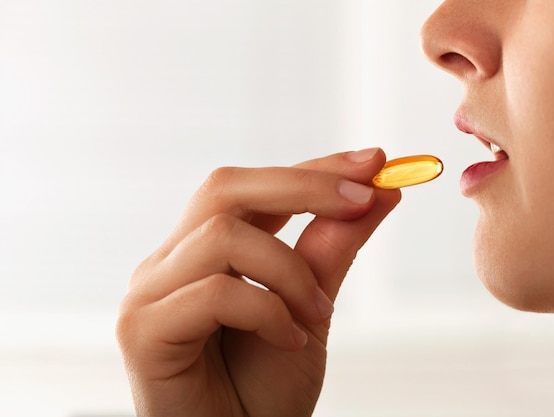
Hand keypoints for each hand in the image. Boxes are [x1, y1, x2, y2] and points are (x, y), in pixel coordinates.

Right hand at [116, 148, 400, 416]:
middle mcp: (170, 261)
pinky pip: (216, 291)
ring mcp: (150, 292)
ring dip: (289, 271)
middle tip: (362, 198)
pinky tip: (287, 339)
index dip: (311, 169)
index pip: (254, 187)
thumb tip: (378, 192)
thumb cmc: (263, 391)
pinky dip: (267, 311)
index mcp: (204, 250)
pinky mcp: (143, 329)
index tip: (372, 161)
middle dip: (303, 185)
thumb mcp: (311, 308)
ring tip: (316, 315)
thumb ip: (332, 248)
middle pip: (225, 187)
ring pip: (223, 235)